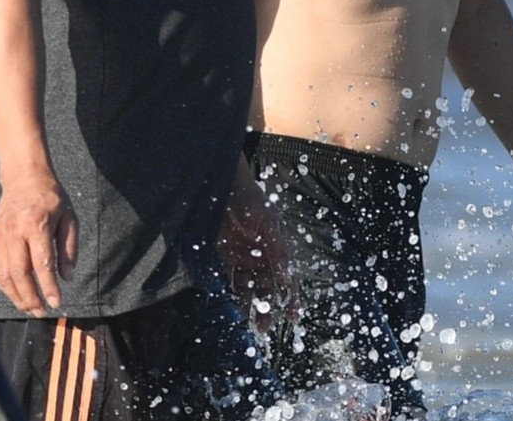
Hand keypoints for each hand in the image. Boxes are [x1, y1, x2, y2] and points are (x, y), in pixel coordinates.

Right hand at [0, 170, 76, 316]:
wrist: (23, 178)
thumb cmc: (51, 198)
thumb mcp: (69, 218)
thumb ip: (68, 248)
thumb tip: (68, 278)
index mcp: (35, 224)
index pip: (41, 263)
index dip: (49, 286)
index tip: (57, 302)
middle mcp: (14, 232)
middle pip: (19, 273)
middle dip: (31, 297)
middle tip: (42, 312)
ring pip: (3, 275)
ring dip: (16, 296)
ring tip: (30, 308)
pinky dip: (5, 286)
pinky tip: (16, 294)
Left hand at [218, 162, 297, 331]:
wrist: (220, 184)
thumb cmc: (247, 196)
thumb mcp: (266, 220)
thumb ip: (276, 249)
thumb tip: (287, 277)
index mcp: (277, 246)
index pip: (287, 277)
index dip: (291, 297)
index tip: (293, 317)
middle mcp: (262, 253)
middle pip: (268, 287)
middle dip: (268, 307)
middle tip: (264, 328)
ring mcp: (243, 255)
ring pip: (250, 287)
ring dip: (251, 305)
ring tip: (250, 325)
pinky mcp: (225, 255)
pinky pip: (231, 279)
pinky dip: (233, 293)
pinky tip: (232, 309)